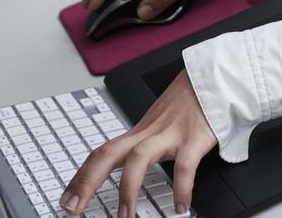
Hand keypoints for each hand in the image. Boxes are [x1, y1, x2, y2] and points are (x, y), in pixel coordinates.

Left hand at [58, 70, 215, 216]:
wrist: (214, 77)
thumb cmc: (189, 101)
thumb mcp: (160, 122)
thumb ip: (146, 141)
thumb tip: (131, 166)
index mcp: (139, 131)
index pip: (101, 152)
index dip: (80, 175)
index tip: (67, 197)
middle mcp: (149, 131)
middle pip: (108, 153)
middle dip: (86, 182)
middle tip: (72, 209)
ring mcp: (170, 134)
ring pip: (138, 158)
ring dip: (127, 189)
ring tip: (124, 217)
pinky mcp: (194, 137)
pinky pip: (184, 166)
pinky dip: (181, 188)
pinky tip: (181, 206)